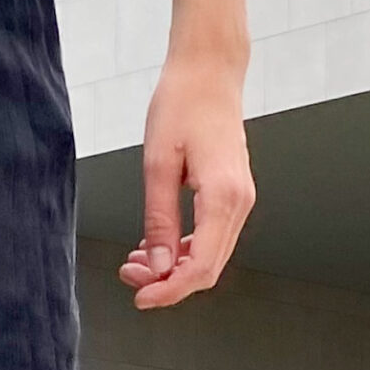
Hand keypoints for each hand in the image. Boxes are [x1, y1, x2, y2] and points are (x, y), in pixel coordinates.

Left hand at [121, 51, 254, 308]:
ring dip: (174, 267)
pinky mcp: (232, 194)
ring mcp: (240, 200)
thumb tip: (158, 267)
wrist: (209, 71)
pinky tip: (155, 245)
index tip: (139, 297)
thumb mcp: (158, 164)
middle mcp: (240, 203)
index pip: (201, 267)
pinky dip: (183, 248)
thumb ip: (159, 221)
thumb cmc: (182, 104)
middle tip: (129, 276)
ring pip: (210, 256)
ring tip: (135, 261)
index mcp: (224, 197)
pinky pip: (211, 236)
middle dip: (167, 282)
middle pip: (208, 268)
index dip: (169, 291)